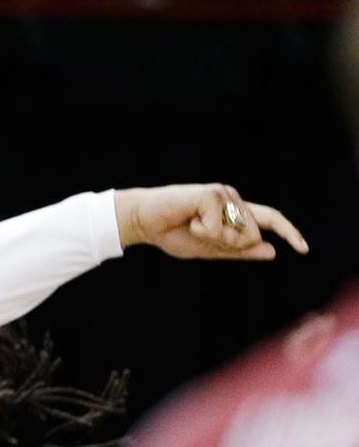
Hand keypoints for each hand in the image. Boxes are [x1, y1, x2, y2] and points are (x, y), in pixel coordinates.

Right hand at [115, 185, 306, 260]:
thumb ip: (238, 250)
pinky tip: (186, 219)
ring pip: (237, 231)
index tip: (304, 249)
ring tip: (190, 225)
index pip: (270, 219)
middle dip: (230, 245)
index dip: (289, 233)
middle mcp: (233, 199)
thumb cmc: (172, 233)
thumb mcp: (209, 248)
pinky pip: (217, 226)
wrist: (143, 222)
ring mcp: (223, 194)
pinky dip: (201, 230)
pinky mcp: (211, 194)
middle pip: (253, 234)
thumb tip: (271, 251)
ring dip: (213, 237)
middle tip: (200, 235)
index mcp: (235, 212)